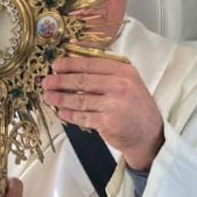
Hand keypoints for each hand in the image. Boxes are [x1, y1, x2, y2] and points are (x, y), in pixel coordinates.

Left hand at [43, 56, 165, 171]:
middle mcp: (120, 86)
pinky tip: (61, 112)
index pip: (91, 64)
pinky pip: (82, 116)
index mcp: (124, 71)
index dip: (70, 64)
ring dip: (60, 98)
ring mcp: (113, 105)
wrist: (149, 134)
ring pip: (79, 100)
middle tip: (46, 81)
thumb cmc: (136, 107)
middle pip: (82, 81)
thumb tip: (77, 62)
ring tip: (49, 97)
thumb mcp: (129, 82)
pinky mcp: (107, 122)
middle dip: (60, 81)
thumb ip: (108, 71)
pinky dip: (69, 114)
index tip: (56, 66)